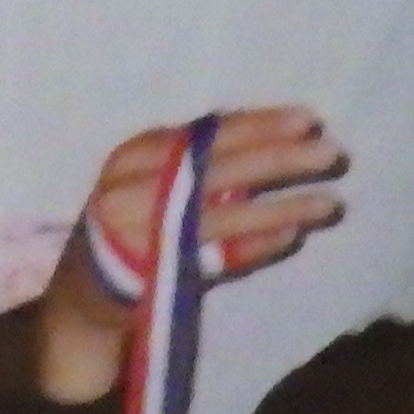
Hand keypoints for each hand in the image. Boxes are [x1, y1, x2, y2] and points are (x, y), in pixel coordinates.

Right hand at [33, 109, 347, 403]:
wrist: (81, 295)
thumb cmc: (129, 222)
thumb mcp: (149, 178)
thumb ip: (196, 159)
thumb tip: (276, 135)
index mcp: (136, 154)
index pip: (204, 132)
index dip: (258, 124)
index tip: (307, 118)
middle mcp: (135, 189)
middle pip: (219, 167)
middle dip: (280, 158)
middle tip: (332, 152)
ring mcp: (145, 235)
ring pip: (225, 214)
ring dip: (282, 207)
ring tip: (331, 203)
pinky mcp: (158, 275)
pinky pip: (219, 256)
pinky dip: (257, 245)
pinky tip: (293, 236)